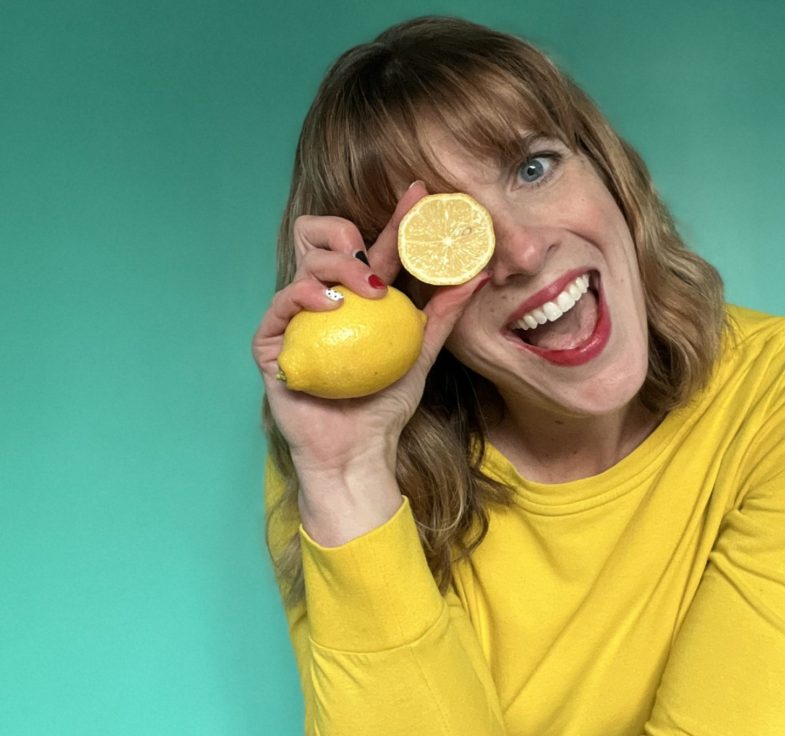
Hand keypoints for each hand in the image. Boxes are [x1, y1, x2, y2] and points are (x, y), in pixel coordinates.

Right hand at [252, 182, 490, 482]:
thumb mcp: (420, 357)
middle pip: (321, 239)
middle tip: (376, 262)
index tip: (417, 195)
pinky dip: (306, 296)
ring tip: (369, 291)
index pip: (373, 250)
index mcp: (357, 300)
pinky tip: (331, 305)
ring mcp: (295, 320)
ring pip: (305, 263)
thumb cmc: (384, 407)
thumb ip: (440, 317)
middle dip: (346, 234)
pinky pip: (281, 303)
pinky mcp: (271, 342)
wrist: (356, 451)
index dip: (393, 220)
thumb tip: (474, 276)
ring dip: (338, 267)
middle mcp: (324, 302)